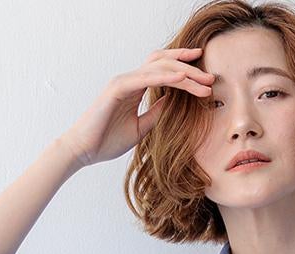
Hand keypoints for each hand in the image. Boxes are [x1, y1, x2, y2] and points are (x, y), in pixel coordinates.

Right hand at [58, 46, 213, 168]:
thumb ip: (156, 113)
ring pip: (159, 67)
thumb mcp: (141, 128)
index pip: (163, 69)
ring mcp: (124, 81)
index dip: (184, 67)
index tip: (205, 75)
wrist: (84, 150)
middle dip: (189, 66)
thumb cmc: (107, 140)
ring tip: (204, 82)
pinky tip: (182, 80)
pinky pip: (146, 78)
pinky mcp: (118, 88)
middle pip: (164, 62)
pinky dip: (166, 77)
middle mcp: (130, 79)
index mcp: (135, 87)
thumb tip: (173, 103)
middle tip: (210, 76)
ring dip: (184, 73)